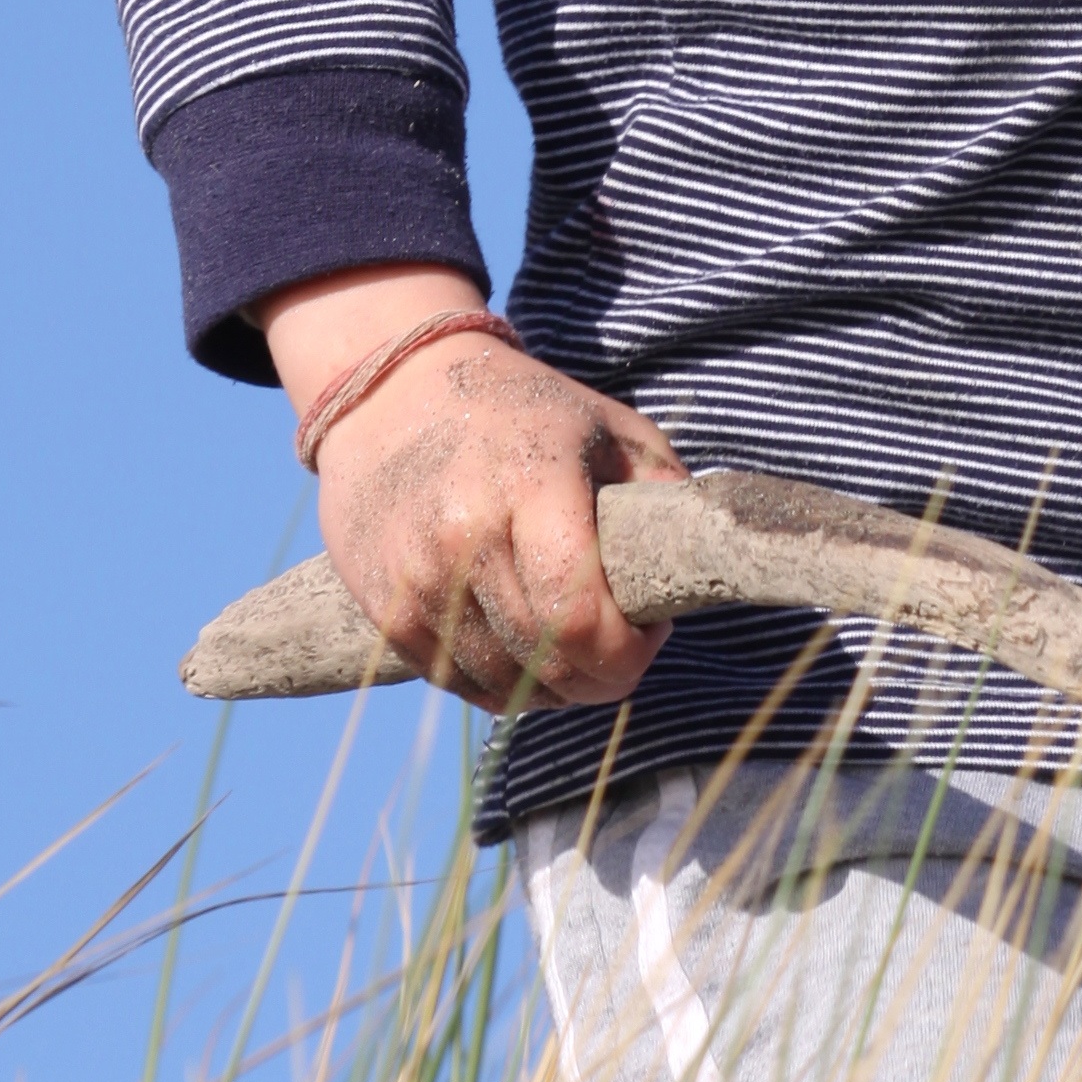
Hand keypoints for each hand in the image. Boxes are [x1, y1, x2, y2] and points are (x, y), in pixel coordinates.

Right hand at [256, 262, 691, 712]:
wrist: (392, 393)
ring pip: (500, 686)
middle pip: (546, 663)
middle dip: (601, 675)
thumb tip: (700, 568)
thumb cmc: (525, 412)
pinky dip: (496, 686)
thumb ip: (664, 494)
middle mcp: (461, 539)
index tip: (650, 634)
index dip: (628, 653)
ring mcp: (414, 578)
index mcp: (529, 488)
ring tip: (574, 650)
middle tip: (621, 649)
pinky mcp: (381, 607)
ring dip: (551, 688)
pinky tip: (522, 654)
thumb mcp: (612, 428)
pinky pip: (452, 681)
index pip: (579, 620)